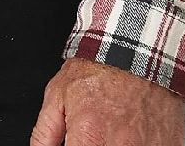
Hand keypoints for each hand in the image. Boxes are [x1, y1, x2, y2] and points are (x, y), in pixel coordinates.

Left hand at [30, 58, 184, 144]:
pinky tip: (132, 133)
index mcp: (90, 139)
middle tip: (94, 135)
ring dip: (117, 145)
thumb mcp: (58, 95)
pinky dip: (140, 145)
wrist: (138, 48)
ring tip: (111, 131)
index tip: (76, 142)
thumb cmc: (98, 69)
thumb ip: (44, 135)